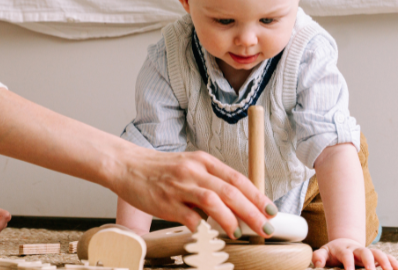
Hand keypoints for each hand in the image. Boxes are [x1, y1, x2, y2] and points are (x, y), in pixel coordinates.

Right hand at [114, 148, 275, 239]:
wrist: (126, 165)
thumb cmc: (158, 169)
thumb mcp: (188, 166)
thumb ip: (210, 181)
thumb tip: (235, 205)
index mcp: (203, 161)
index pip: (237, 178)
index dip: (257, 195)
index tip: (271, 210)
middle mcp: (193, 170)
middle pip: (231, 191)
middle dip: (253, 212)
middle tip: (266, 227)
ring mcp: (179, 186)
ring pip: (213, 201)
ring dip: (231, 219)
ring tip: (241, 233)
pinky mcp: (166, 201)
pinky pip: (190, 217)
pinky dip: (204, 227)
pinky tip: (210, 235)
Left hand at [313, 238, 397, 269]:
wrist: (343, 244)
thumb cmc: (333, 253)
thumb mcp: (323, 253)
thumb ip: (319, 257)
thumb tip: (317, 263)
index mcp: (343, 250)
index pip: (346, 255)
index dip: (348, 264)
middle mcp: (357, 250)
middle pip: (365, 252)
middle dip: (369, 262)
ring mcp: (368, 252)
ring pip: (378, 253)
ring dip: (385, 262)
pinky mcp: (376, 257)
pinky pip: (387, 257)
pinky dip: (394, 263)